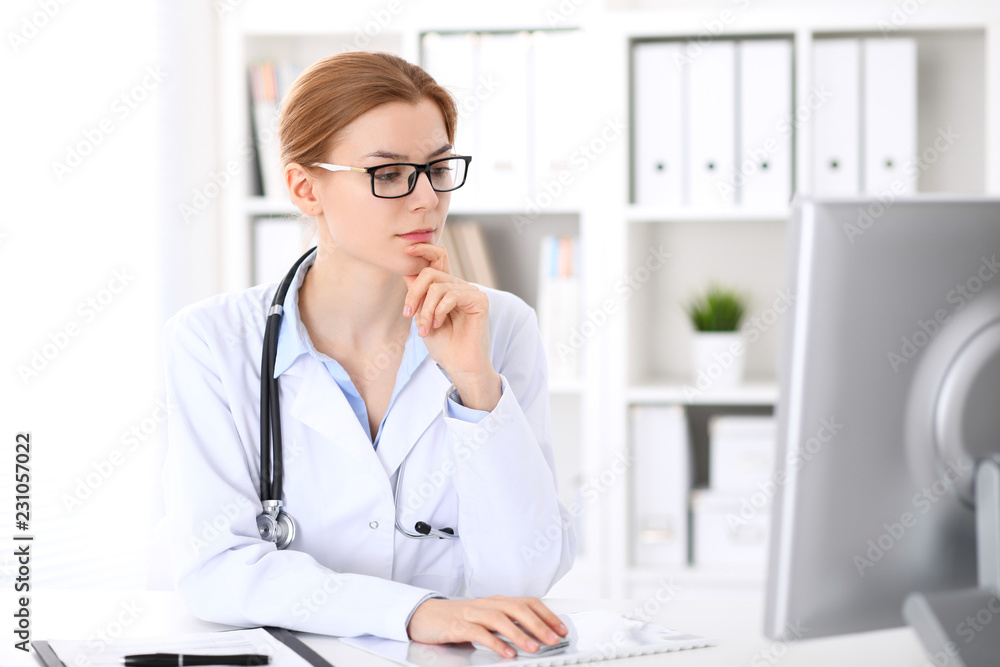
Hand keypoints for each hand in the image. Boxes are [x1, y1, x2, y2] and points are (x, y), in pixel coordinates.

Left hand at [402, 243, 498, 409]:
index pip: (437, 258)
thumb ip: (417, 294)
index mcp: (446, 287)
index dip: (423, 249)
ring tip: (426, 330)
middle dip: (414, 294)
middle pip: (429, 272)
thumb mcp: (422, 317)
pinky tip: (438, 325)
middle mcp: (459, 286)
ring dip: (425, 311)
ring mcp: (471, 292)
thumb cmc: (443, 345)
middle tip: (408, 315)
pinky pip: (451, 295)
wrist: (460, 366)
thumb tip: (407, 269)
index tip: (406, 248)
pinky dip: (439, 311)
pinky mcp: (479, 300)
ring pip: (437, 287)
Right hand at [406, 595, 567, 657]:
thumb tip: (534, 635)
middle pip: (518, 608)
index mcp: (497, 601)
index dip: (547, 615)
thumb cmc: (457, 619)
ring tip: (533, 648)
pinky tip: (507, 653)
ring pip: (500, 619)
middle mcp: (487, 604)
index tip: (562, 629)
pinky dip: (495, 643)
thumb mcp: (486, 619)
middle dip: (539, 624)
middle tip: (554, 639)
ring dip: (520, 634)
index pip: (528, 602)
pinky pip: (480, 633)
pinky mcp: (458, 625)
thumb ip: (506, 624)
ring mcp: (472, 613)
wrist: (424, 615)